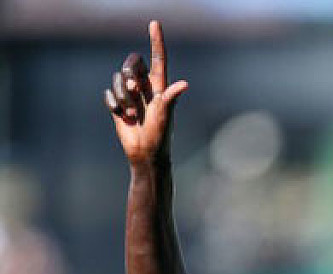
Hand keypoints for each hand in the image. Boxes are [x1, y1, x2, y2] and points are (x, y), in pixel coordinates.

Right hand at [104, 21, 187, 164]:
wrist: (145, 152)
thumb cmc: (160, 135)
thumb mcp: (166, 115)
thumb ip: (170, 98)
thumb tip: (184, 84)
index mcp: (160, 85)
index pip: (158, 58)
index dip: (156, 40)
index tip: (155, 23)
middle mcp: (145, 86)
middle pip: (131, 63)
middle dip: (128, 72)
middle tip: (134, 89)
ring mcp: (131, 94)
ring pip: (117, 79)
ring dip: (122, 96)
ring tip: (131, 113)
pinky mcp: (118, 103)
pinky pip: (109, 93)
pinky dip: (113, 104)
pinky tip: (122, 117)